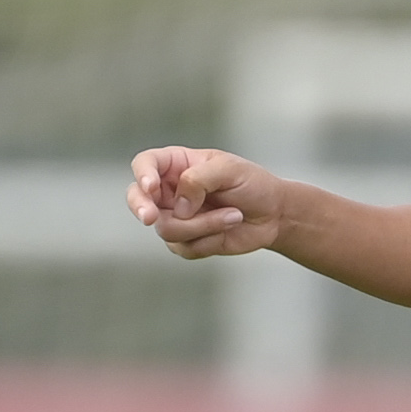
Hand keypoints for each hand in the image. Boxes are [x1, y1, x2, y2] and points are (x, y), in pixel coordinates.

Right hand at [129, 146, 286, 259]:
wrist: (274, 214)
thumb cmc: (252, 184)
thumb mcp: (231, 170)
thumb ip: (200, 179)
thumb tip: (179, 205)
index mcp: (175, 165)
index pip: (144, 164)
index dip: (142, 175)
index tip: (151, 187)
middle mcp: (169, 191)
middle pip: (136, 198)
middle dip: (141, 208)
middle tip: (150, 217)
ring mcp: (175, 217)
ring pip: (166, 228)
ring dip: (204, 225)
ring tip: (234, 215)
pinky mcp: (186, 241)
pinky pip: (184, 247)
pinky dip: (210, 238)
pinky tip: (229, 226)